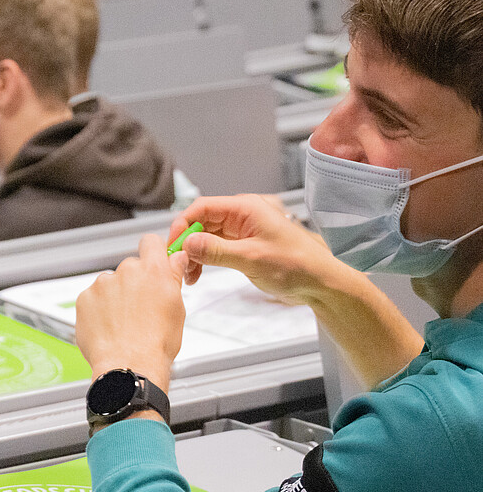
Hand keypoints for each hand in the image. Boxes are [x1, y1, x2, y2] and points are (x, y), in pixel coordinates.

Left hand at [75, 235, 188, 391]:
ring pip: (110, 284)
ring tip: (124, 323)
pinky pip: (93, 298)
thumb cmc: (156, 344)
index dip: (153, 251)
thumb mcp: (177, 308)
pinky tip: (110, 327)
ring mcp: (102, 285)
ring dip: (115, 297)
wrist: (129, 367)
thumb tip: (177, 259)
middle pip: (130, 267)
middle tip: (141, 308)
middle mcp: (125, 272)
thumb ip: (173, 277)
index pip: (151, 242)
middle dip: (134, 282)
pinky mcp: (84, 299)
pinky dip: (99, 309)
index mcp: (152, 271)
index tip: (154, 261)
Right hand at [169, 194, 340, 306]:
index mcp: (245, 209)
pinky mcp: (242, 247)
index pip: (202, 208)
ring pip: (204, 237)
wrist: (319, 283)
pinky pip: (214, 248)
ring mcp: (241, 232)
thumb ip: (216, 250)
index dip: (183, 224)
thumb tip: (187, 244)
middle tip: (178, 263)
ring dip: (193, 254)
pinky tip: (198, 274)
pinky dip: (203, 260)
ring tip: (189, 274)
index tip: (173, 245)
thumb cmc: (296, 265)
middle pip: (200, 222)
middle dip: (186, 242)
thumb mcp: (252, 258)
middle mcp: (241, 216)